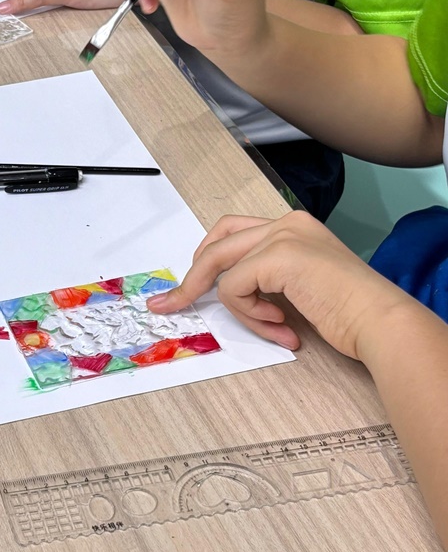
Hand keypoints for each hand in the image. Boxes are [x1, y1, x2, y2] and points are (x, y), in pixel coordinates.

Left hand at [146, 211, 411, 358]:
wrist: (380, 321)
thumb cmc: (350, 314)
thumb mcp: (300, 287)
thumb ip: (267, 279)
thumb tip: (225, 290)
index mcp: (294, 226)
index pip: (233, 234)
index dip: (206, 261)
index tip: (184, 291)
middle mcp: (286, 223)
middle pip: (216, 244)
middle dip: (191, 279)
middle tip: (171, 306)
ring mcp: (282, 236)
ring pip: (221, 268)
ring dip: (238, 308)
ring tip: (274, 327)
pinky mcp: (278, 257)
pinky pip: (233, 289)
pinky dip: (249, 314)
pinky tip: (282, 326)